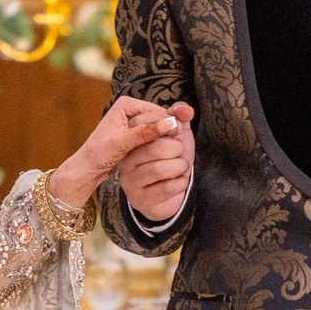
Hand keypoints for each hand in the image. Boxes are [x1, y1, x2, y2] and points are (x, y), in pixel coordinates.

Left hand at [49, 97, 184, 208]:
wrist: (88, 165)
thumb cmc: (99, 154)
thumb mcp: (121, 143)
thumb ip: (143, 133)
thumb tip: (167, 125)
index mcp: (126, 104)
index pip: (156, 111)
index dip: (168, 124)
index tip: (178, 137)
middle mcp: (131, 108)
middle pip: (158, 118)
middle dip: (166, 131)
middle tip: (178, 146)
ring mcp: (134, 119)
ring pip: (158, 126)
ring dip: (163, 138)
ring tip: (171, 151)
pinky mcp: (136, 130)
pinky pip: (153, 134)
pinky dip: (158, 142)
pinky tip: (162, 153)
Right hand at [114, 101, 195, 222]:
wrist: (170, 191)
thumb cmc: (171, 158)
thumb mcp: (176, 133)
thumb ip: (179, 116)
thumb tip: (186, 110)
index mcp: (130, 139)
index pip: (145, 124)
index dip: (168, 125)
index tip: (176, 131)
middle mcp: (124, 159)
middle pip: (155, 147)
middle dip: (177, 148)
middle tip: (179, 152)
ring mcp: (129, 180)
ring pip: (160, 169)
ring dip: (180, 166)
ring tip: (181, 166)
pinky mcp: (139, 199)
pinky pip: (165, 188)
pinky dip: (180, 183)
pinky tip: (179, 181)